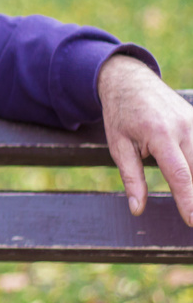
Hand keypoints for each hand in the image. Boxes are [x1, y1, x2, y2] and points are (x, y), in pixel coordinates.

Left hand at [98, 55, 192, 224]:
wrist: (129, 81)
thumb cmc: (120, 115)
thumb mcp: (117, 145)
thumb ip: (130, 178)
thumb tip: (137, 209)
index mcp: (160, 134)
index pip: (180, 175)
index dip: (188, 201)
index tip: (191, 221)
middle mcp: (184, 128)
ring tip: (192, 204)